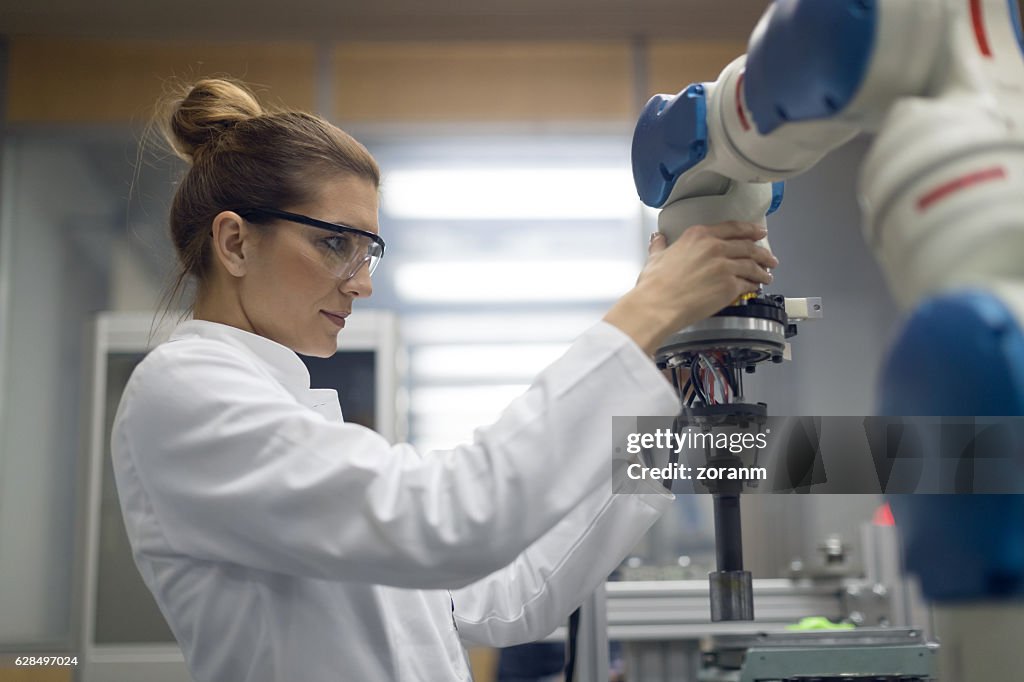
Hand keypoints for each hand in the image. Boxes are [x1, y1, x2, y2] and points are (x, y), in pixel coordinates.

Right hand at [604, 222, 777, 354]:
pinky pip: (749, 284)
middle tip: (769, 257)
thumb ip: (660, 246)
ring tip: (767, 274)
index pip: (733, 228)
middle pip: (748, 246)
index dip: (750, 230)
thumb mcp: (655, 258)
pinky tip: (756, 287)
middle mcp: (715, 247)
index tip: (758, 232)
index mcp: (699, 236)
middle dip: (762, 252)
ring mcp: (725, 266)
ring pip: (752, 264)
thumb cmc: (654, 285)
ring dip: (763, 270)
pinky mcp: (730, 286)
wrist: (657, 306)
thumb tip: (658, 239)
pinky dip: (755, 285)